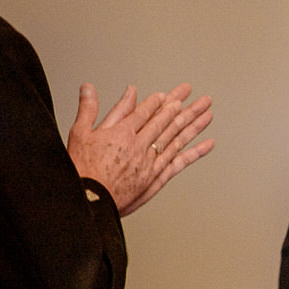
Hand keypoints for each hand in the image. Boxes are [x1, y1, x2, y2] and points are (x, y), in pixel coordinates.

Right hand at [66, 82, 215, 215]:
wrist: (89, 200)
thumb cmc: (82, 169)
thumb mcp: (80, 133)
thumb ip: (89, 109)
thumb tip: (89, 88)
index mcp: (122, 133)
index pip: (145, 113)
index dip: (158, 102)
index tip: (169, 95)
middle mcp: (140, 145)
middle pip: (166, 121)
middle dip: (182, 107)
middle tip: (197, 97)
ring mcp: (151, 161)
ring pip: (177, 138)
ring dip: (194, 124)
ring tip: (207, 112)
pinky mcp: (156, 177)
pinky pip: (180, 161)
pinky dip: (195, 152)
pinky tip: (208, 143)